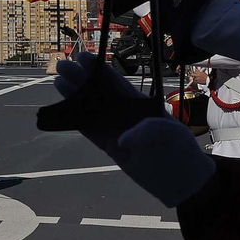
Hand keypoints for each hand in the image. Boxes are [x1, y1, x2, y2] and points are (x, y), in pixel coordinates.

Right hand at [39, 52, 214, 207]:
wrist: (182, 181)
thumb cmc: (180, 151)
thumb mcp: (170, 134)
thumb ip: (146, 131)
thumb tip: (121, 140)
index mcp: (140, 104)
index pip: (117, 82)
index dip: (100, 70)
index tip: (84, 58)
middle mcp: (126, 114)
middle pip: (100, 93)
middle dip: (81, 79)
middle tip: (62, 65)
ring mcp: (117, 130)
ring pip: (91, 110)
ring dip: (75, 97)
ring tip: (57, 82)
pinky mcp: (111, 147)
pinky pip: (90, 131)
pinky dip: (76, 121)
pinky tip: (63, 110)